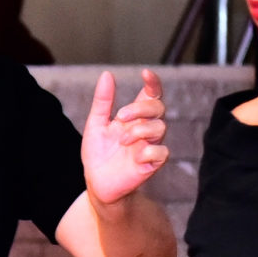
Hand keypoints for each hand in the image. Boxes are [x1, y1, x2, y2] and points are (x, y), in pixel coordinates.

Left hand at [82, 69, 170, 207]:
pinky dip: (148, 151)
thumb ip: (103, 101)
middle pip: (158, 107)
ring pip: (160, 127)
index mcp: (134, 117)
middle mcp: (145, 129)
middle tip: (120, 117)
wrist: (96, 182)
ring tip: (121, 141)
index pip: (151, 95)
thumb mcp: (96, 124)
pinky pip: (161, 152)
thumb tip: (107, 74)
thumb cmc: (98, 153)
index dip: (153, 82)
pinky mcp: (152, 164)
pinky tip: (134, 156)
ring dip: (139, 130)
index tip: (145, 74)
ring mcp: (150, 145)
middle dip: (140, 108)